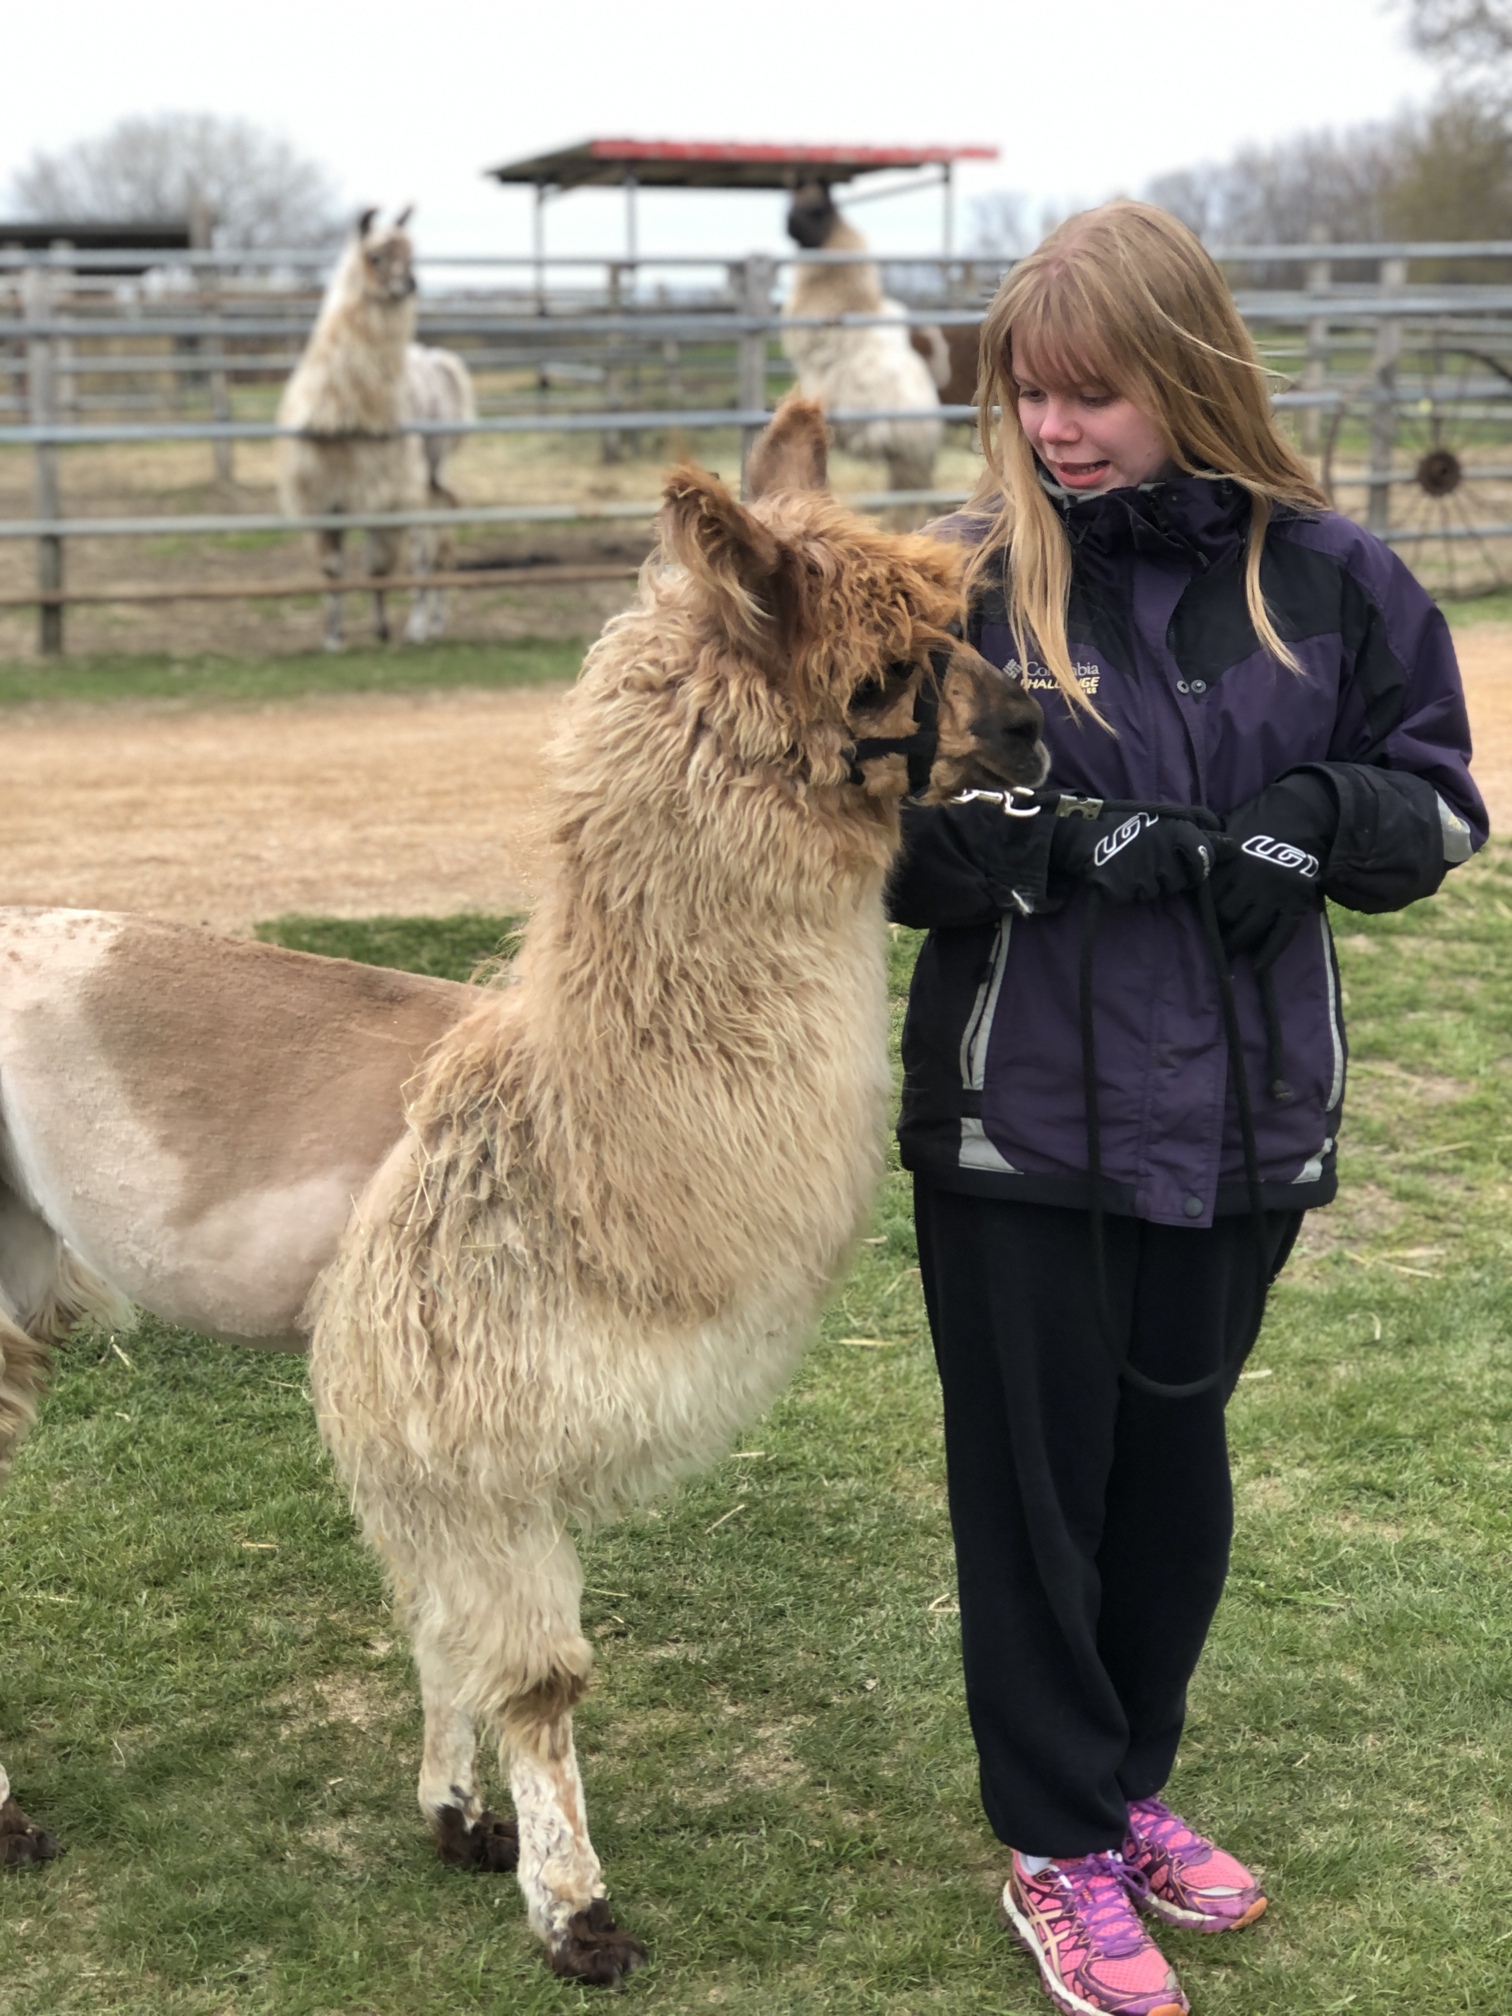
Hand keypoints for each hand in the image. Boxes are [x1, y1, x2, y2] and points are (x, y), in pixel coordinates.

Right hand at [1049, 808, 1215, 905]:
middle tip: (1153, 860)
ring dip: (1150, 882)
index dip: (1197, 864)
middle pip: (1182, 881)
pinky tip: (1121, 873)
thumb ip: (1199, 825)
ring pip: (1159, 891)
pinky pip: (1136, 897)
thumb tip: (1230, 841)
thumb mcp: (1166, 815)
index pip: (1204, 860)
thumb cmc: (1131, 821)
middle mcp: (1164, 854)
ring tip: (1134, 863)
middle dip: (1172, 875)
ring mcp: (1143, 874)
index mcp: (1178, 831)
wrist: (1085, 832)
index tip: (1185, 861)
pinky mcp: (1123, 890)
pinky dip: (1129, 889)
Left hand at [1210, 770, 1337, 966]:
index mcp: (1233, 862)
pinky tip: (1256, 967)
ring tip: (1229, 952)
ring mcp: (1276, 894)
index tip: (1201, 916)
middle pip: (1226, 914)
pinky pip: (1281, 935)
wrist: (1304, 817)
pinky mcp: (1297, 904)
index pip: (1208, 896)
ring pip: (1248, 929)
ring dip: (1236, 943)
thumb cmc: (1259, 825)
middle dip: (1219, 925)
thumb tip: (1181, 864)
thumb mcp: (1230, 830)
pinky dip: (1268, 953)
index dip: (1203, 908)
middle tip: (1215, 936)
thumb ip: (1210, 850)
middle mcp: (1253, 881)